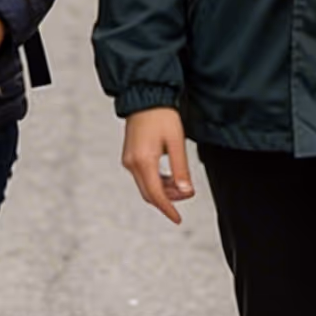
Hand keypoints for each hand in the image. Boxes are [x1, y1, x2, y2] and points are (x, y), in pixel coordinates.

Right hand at [121, 108, 193, 224]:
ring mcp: (129, 159)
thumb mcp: (176, 142)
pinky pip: (143, 176)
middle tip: (187, 194)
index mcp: (143, 161)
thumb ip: (181, 169)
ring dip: (163, 190)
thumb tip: (186, 192)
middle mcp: (132, 163)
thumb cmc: (162, 115)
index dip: (168, 209)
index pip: (156, 194)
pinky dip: (157, 181)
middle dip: (168, 199)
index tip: (178, 219)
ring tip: (181, 184)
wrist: (145, 96)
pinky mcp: (130, 156)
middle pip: (149, 193)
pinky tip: (169, 176)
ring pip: (146, 186)